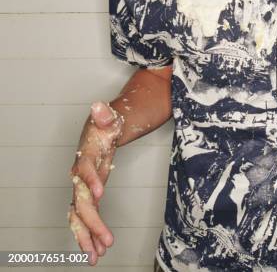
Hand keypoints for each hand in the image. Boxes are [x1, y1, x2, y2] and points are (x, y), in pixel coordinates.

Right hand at [68, 101, 123, 264]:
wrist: (103, 128)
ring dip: (87, 235)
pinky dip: (93, 231)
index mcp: (85, 154)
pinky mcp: (91, 192)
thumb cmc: (107, 122)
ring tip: (96, 256)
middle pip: (81, 200)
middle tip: (105, 241)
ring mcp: (84, 185)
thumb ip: (105, 114)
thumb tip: (99, 106)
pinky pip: (88, 215)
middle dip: (92, 222)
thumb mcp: (110, 116)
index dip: (90, 180)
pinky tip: (99, 247)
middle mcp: (80, 173)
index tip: (100, 193)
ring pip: (80, 214)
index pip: (84, 169)